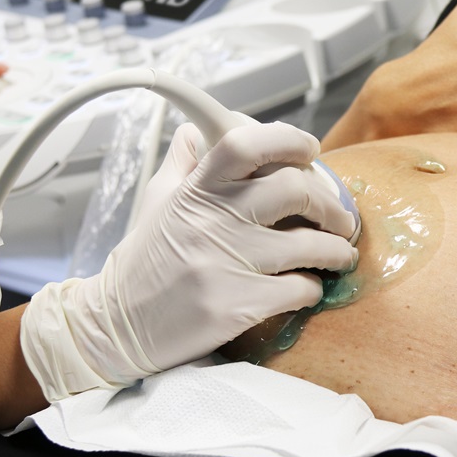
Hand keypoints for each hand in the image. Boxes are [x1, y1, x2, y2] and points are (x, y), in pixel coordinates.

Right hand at [20, 122, 358, 400]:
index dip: (288, 139)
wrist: (115, 327)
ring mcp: (226, 263)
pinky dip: (313, 289)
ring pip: (309, 244)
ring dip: (336, 250)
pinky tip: (309, 289)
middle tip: (341, 218)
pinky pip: (300, 289)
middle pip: (294, 188)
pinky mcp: (237, 305)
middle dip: (330, 204)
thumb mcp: (157, 202)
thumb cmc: (143, 262)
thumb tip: (197, 129)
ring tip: (341, 254)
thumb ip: (182, 164)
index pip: (246, 143)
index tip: (310, 151)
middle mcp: (213, 220)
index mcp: (196, 190)